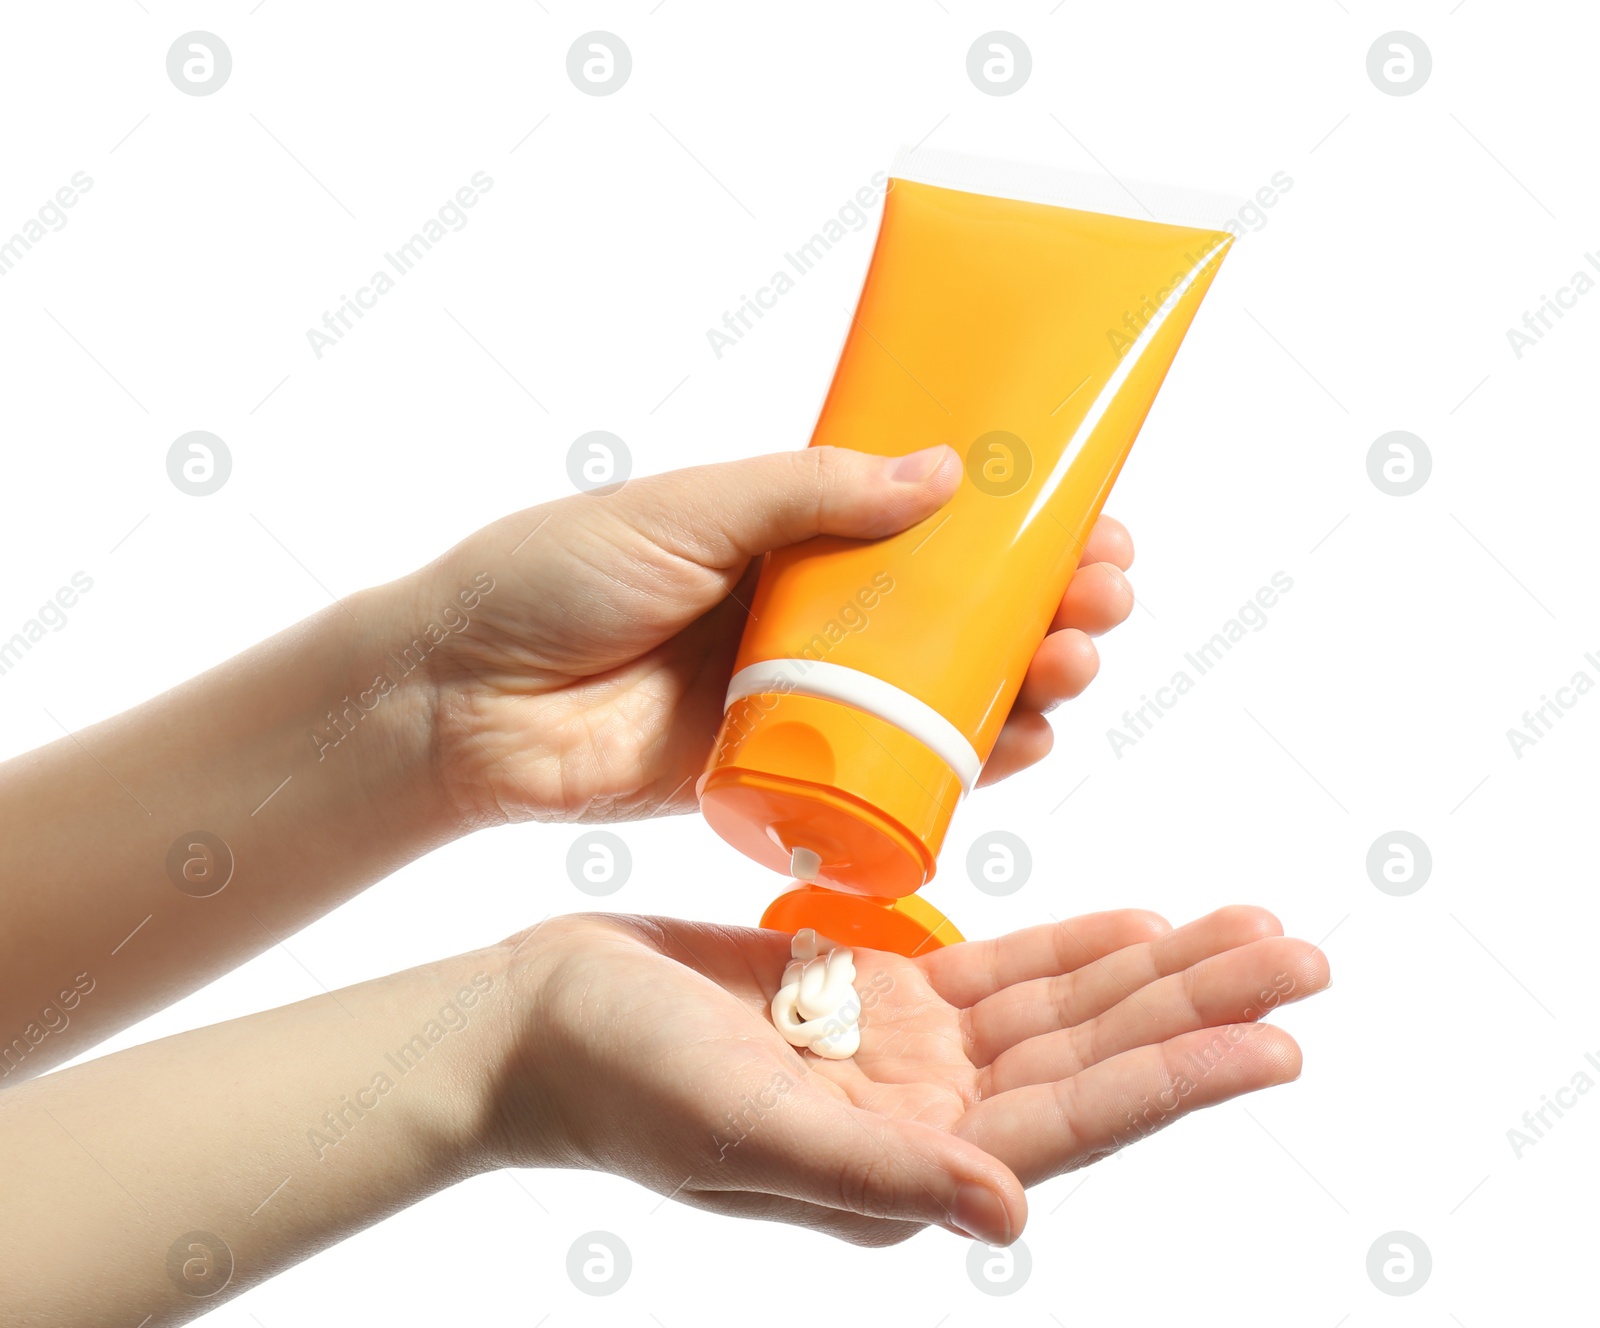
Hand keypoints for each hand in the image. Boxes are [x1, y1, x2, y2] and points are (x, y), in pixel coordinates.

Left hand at [401, 445, 1135, 827]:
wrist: (463, 703)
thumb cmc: (553, 579)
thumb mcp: (687, 508)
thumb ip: (810, 493)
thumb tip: (944, 472)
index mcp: (788, 533)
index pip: (929, 520)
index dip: (1016, 520)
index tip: (1088, 518)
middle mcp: (810, 614)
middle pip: (959, 610)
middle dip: (1044, 602)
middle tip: (1100, 595)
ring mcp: (804, 698)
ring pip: (943, 693)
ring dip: (1026, 680)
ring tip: (1074, 663)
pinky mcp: (787, 776)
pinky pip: (895, 774)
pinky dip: (968, 764)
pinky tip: (1026, 744)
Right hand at [477, 905, 1328, 1244]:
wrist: (537, 1020)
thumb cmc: (613, 1081)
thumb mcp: (736, 1126)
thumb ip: (875, 1170)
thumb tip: (1007, 1207)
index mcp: (904, 1170)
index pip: (1071, 1119)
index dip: (1177, 1077)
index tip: (1277, 1039)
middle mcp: (924, 1121)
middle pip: (1092, 1055)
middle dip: (1197, 1006)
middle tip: (1300, 955)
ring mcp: (905, 1058)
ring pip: (1060, 1008)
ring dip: (1153, 971)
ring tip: (1248, 928)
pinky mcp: (875, 997)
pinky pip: (1000, 972)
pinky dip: (1073, 949)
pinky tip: (1136, 925)